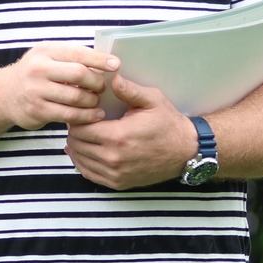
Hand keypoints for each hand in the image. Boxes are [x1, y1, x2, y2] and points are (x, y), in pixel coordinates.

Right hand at [1, 43, 118, 129]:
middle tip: (103, 88)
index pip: (78, 53)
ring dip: (92, 101)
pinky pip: (69, 115)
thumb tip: (106, 61)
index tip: (116, 65)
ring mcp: (36, 91)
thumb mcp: (47, 57)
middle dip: (97, 82)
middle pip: (79, 74)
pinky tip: (93, 115)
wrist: (4, 94)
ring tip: (97, 102)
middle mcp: (39, 69)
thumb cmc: (35, 74)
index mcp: (45, 51)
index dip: (99, 60)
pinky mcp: (38, 110)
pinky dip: (85, 116)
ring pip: (76, 97)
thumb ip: (71, 58)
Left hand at [64, 74, 197, 189]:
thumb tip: (113, 79)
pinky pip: (89, 174)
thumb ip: (130, 90)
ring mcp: (115, 174)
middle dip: (76, 132)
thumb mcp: (153, 100)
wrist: (186, 151)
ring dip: (78, 147)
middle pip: (77, 144)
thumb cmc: (168, 124)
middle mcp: (114, 158)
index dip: (77, 119)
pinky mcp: (118, 183)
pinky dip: (83, 163)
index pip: (80, 129)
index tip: (84, 112)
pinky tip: (86, 152)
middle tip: (82, 122)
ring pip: (80, 160)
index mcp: (118, 137)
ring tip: (84, 135)